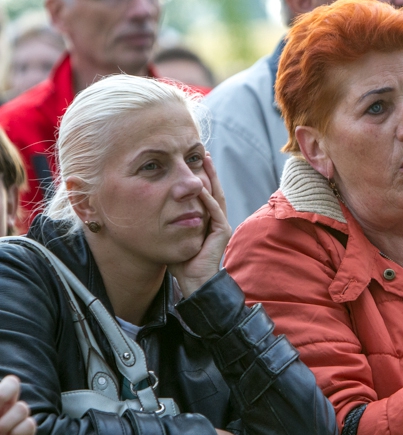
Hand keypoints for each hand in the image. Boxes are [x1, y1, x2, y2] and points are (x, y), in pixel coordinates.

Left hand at [0, 376, 35, 434]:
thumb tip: (6, 412)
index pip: (1, 385)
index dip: (0, 389)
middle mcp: (3, 409)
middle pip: (12, 384)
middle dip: (6, 391)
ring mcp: (15, 421)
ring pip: (22, 407)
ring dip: (9, 419)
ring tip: (0, 432)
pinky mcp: (26, 434)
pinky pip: (30, 424)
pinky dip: (21, 430)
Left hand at [169, 153, 231, 295]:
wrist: (193, 281)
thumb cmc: (180, 262)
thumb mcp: (172, 235)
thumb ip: (167, 221)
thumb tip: (148, 207)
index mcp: (207, 220)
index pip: (205, 193)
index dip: (201, 177)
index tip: (193, 161)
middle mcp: (216, 220)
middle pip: (214, 189)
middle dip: (209, 171)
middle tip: (202, 153)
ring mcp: (221, 225)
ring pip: (216, 195)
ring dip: (211, 177)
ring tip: (206, 160)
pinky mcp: (221, 231)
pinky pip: (214, 211)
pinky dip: (208, 198)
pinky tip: (201, 186)